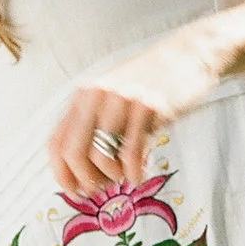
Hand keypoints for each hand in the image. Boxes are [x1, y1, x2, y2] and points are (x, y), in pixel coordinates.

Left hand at [46, 23, 226, 194]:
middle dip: (85, 179)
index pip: (56, 142)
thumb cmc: (149, 84)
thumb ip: (95, 123)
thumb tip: (81, 168)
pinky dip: (133, 171)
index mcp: (82, 97)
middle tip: (100, 189)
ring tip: (124, 177)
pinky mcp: (151, 108)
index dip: (61, 172)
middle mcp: (97, 98)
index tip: (74, 190)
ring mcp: (123, 102)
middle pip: (74, 152)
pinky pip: (132, 152)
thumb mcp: (112, 97)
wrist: (188, 55)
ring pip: (101, 155)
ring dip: (112, 176)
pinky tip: (139, 174)